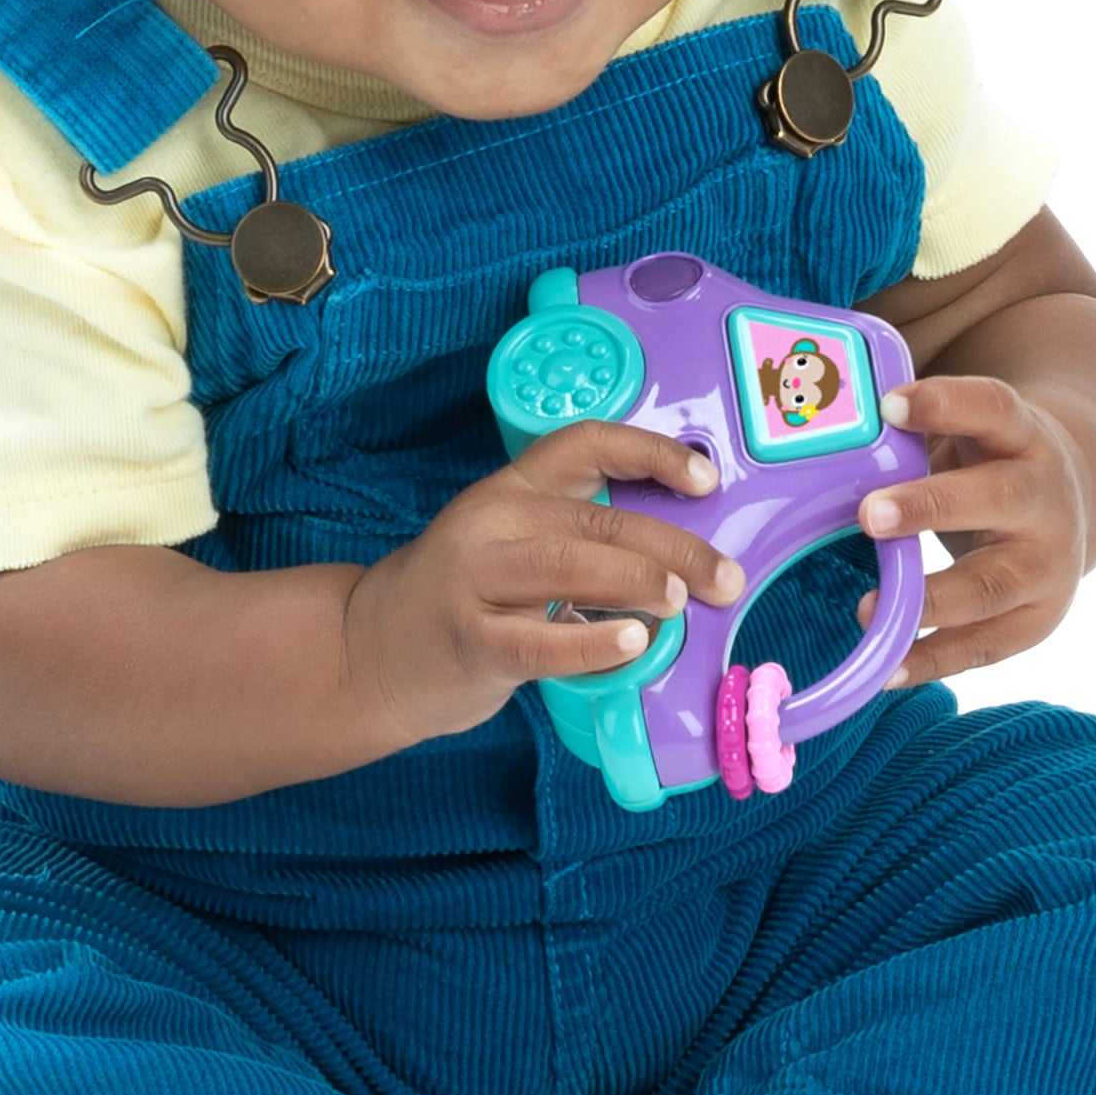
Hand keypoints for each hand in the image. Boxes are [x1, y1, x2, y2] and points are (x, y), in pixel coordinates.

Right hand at [344, 424, 744, 750]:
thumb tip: (683, 557)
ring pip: (567, 565)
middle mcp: (492, 522)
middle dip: (673, 545)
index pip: (585, 444)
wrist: (372, 650)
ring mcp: (475, 581)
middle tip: (723, 577)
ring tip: (679, 598)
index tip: (705, 479)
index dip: (650, 452)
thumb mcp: (512, 544)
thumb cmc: (465, 599)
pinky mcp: (469, 641)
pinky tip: (632, 644)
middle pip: (595, 518)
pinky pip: (539, 640)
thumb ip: (580, 540)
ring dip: (636, 579)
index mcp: (512, 490)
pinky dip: (593, 643)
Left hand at [855, 376, 1090, 685]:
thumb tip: (821, 405)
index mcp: (1024, 436)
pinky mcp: (1036, 620)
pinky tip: (885, 669)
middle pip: (997, 499)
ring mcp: (1046, 565)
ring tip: (864, 608)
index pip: (993, 408)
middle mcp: (1043, 498)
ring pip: (991, 587)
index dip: (946, 405)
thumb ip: (912, 424)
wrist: (1069, 509)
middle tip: (868, 513)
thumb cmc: (987, 463)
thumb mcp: (968, 431)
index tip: (887, 405)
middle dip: (931, 507)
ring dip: (928, 600)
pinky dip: (932, 659)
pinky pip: (983, 646)